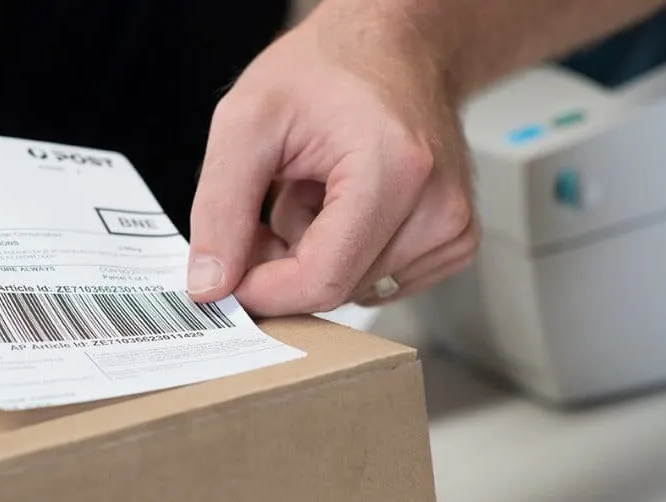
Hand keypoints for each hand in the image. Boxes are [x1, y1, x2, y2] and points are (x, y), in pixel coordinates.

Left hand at [187, 3, 478, 315]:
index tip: (228, 273)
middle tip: (272, 202)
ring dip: (315, 255)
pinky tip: (344, 205)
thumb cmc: (329, 68)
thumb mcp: (247, 121)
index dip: (261, 288)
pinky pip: (377, 283)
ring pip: (353, 291)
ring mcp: (452, 228)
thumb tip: (211, 285)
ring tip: (316, 191)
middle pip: (335, 288)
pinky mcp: (454, 241)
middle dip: (285, 262)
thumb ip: (220, 208)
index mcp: (394, 169)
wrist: (392, 45)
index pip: (321, 279)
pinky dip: (346, 254)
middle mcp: (438, 207)